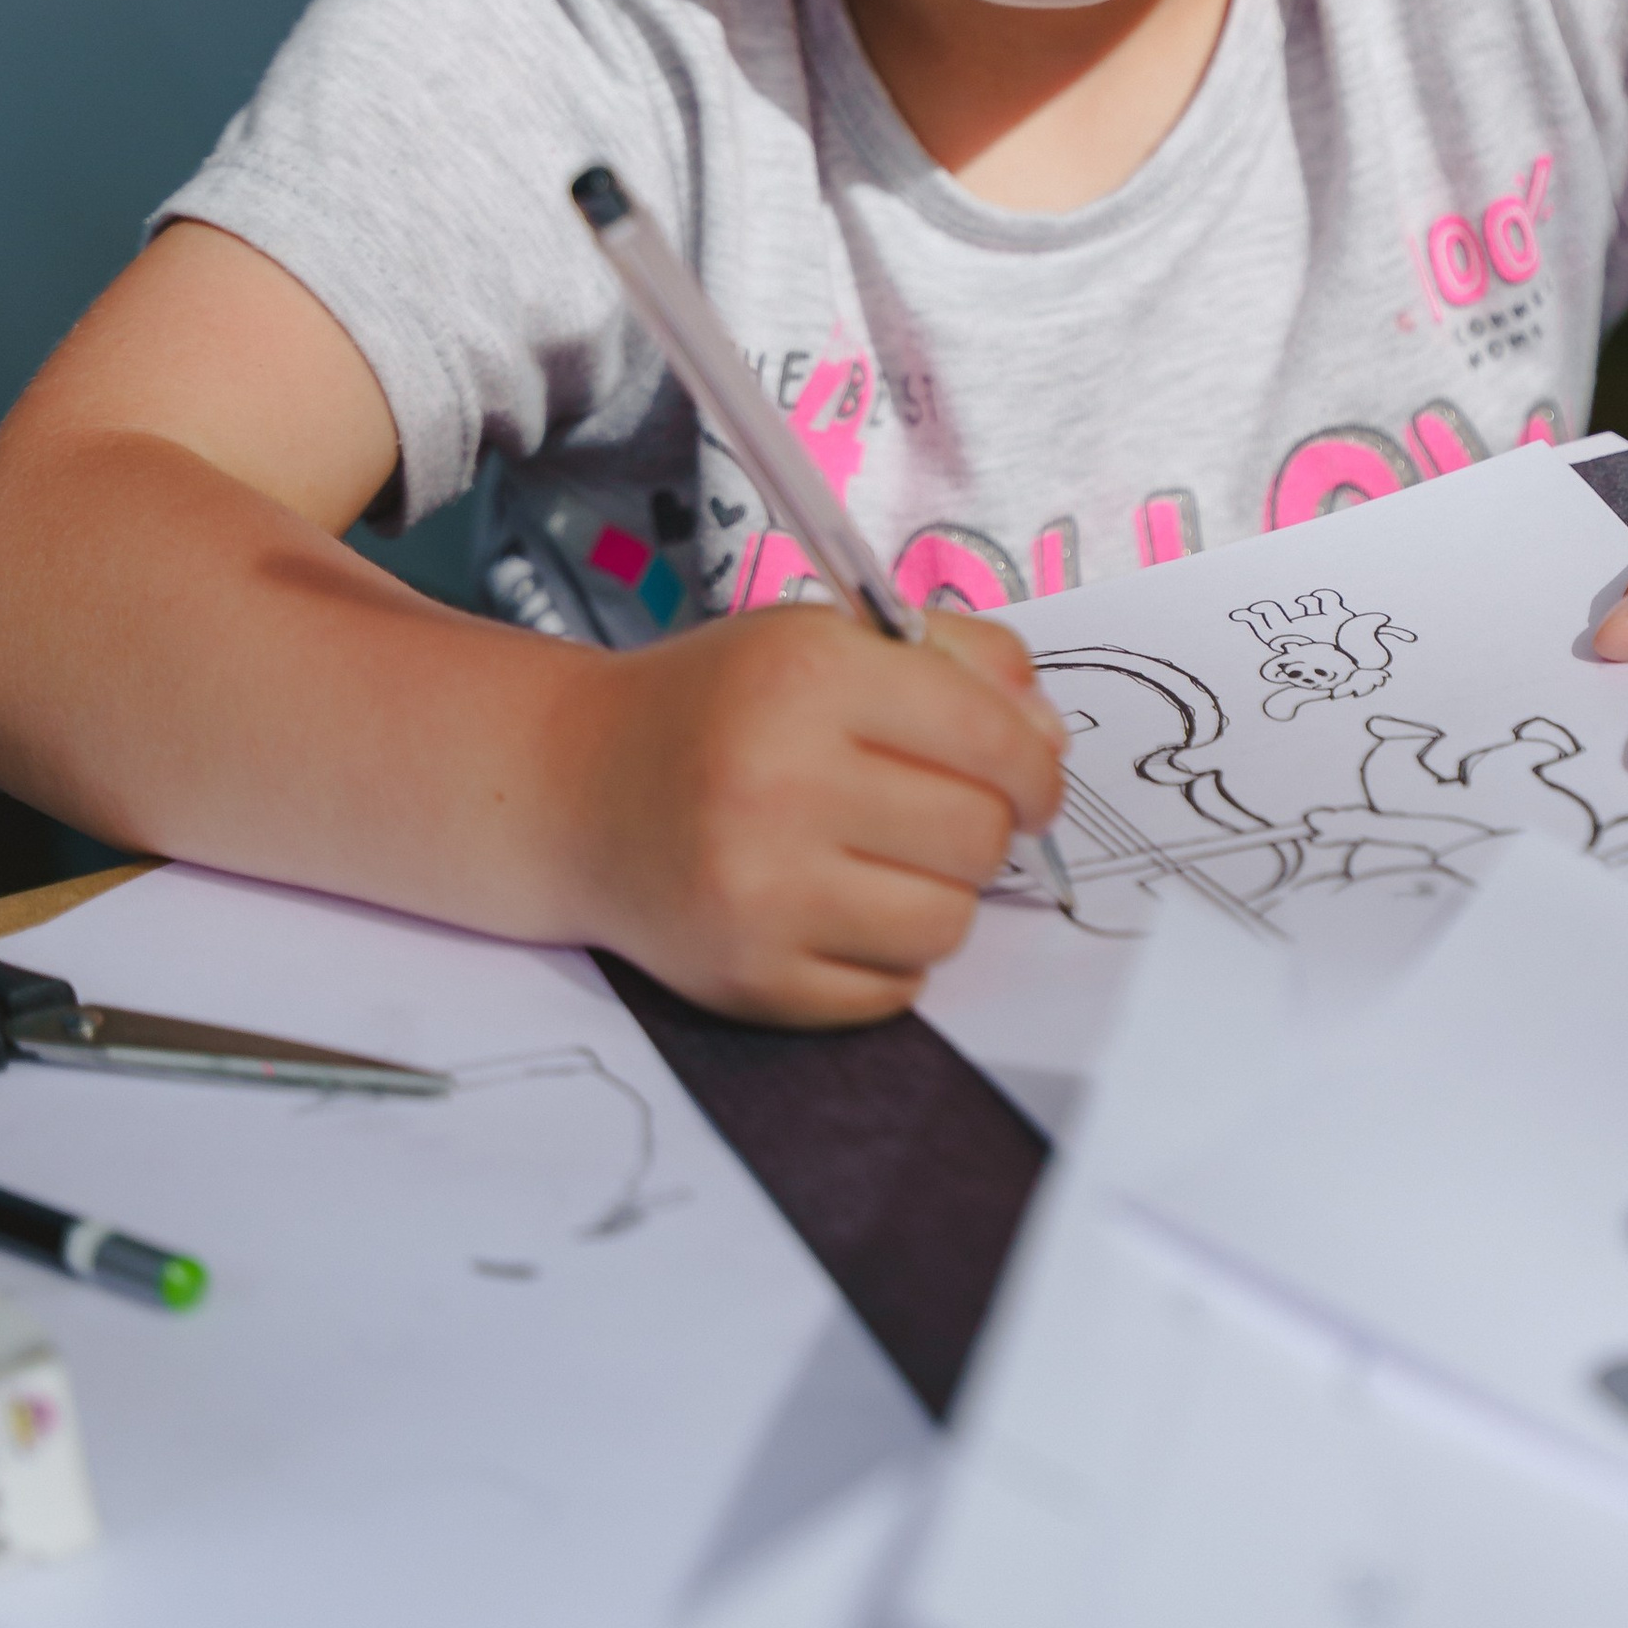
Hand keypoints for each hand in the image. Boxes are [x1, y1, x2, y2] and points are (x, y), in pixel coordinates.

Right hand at [575, 607, 1066, 1022]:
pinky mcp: (747, 978)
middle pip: (979, 837)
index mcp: (809, 674)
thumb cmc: (722, 706)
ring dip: (939, 894)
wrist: (577, 788)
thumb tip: (1051, 742)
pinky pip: (893, 991)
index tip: (1030, 778)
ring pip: (948, 923)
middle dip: (986, 827)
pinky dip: (890, 956)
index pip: (994, 739)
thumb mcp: (831, 635)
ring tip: (886, 858)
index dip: (1036, 766)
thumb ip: (963, 662)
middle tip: (944, 812)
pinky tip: (841, 906)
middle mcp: (778, 781)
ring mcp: (757, 891)